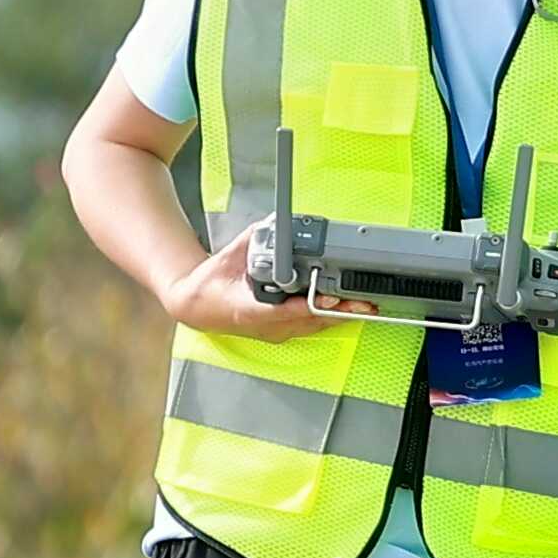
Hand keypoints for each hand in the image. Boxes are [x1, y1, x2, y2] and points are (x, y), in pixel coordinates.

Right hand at [162, 222, 355, 343]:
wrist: (195, 307)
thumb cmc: (209, 286)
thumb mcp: (230, 257)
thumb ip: (254, 239)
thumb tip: (275, 224)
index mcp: (250, 310)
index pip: (288, 310)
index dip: (313, 305)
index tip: (331, 298)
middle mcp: (265, 326)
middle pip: (309, 322)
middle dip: (338, 312)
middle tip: (363, 303)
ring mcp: (272, 333)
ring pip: (312, 328)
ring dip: (338, 318)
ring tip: (363, 307)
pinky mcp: (278, 333)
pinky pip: (308, 328)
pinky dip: (327, 320)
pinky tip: (344, 312)